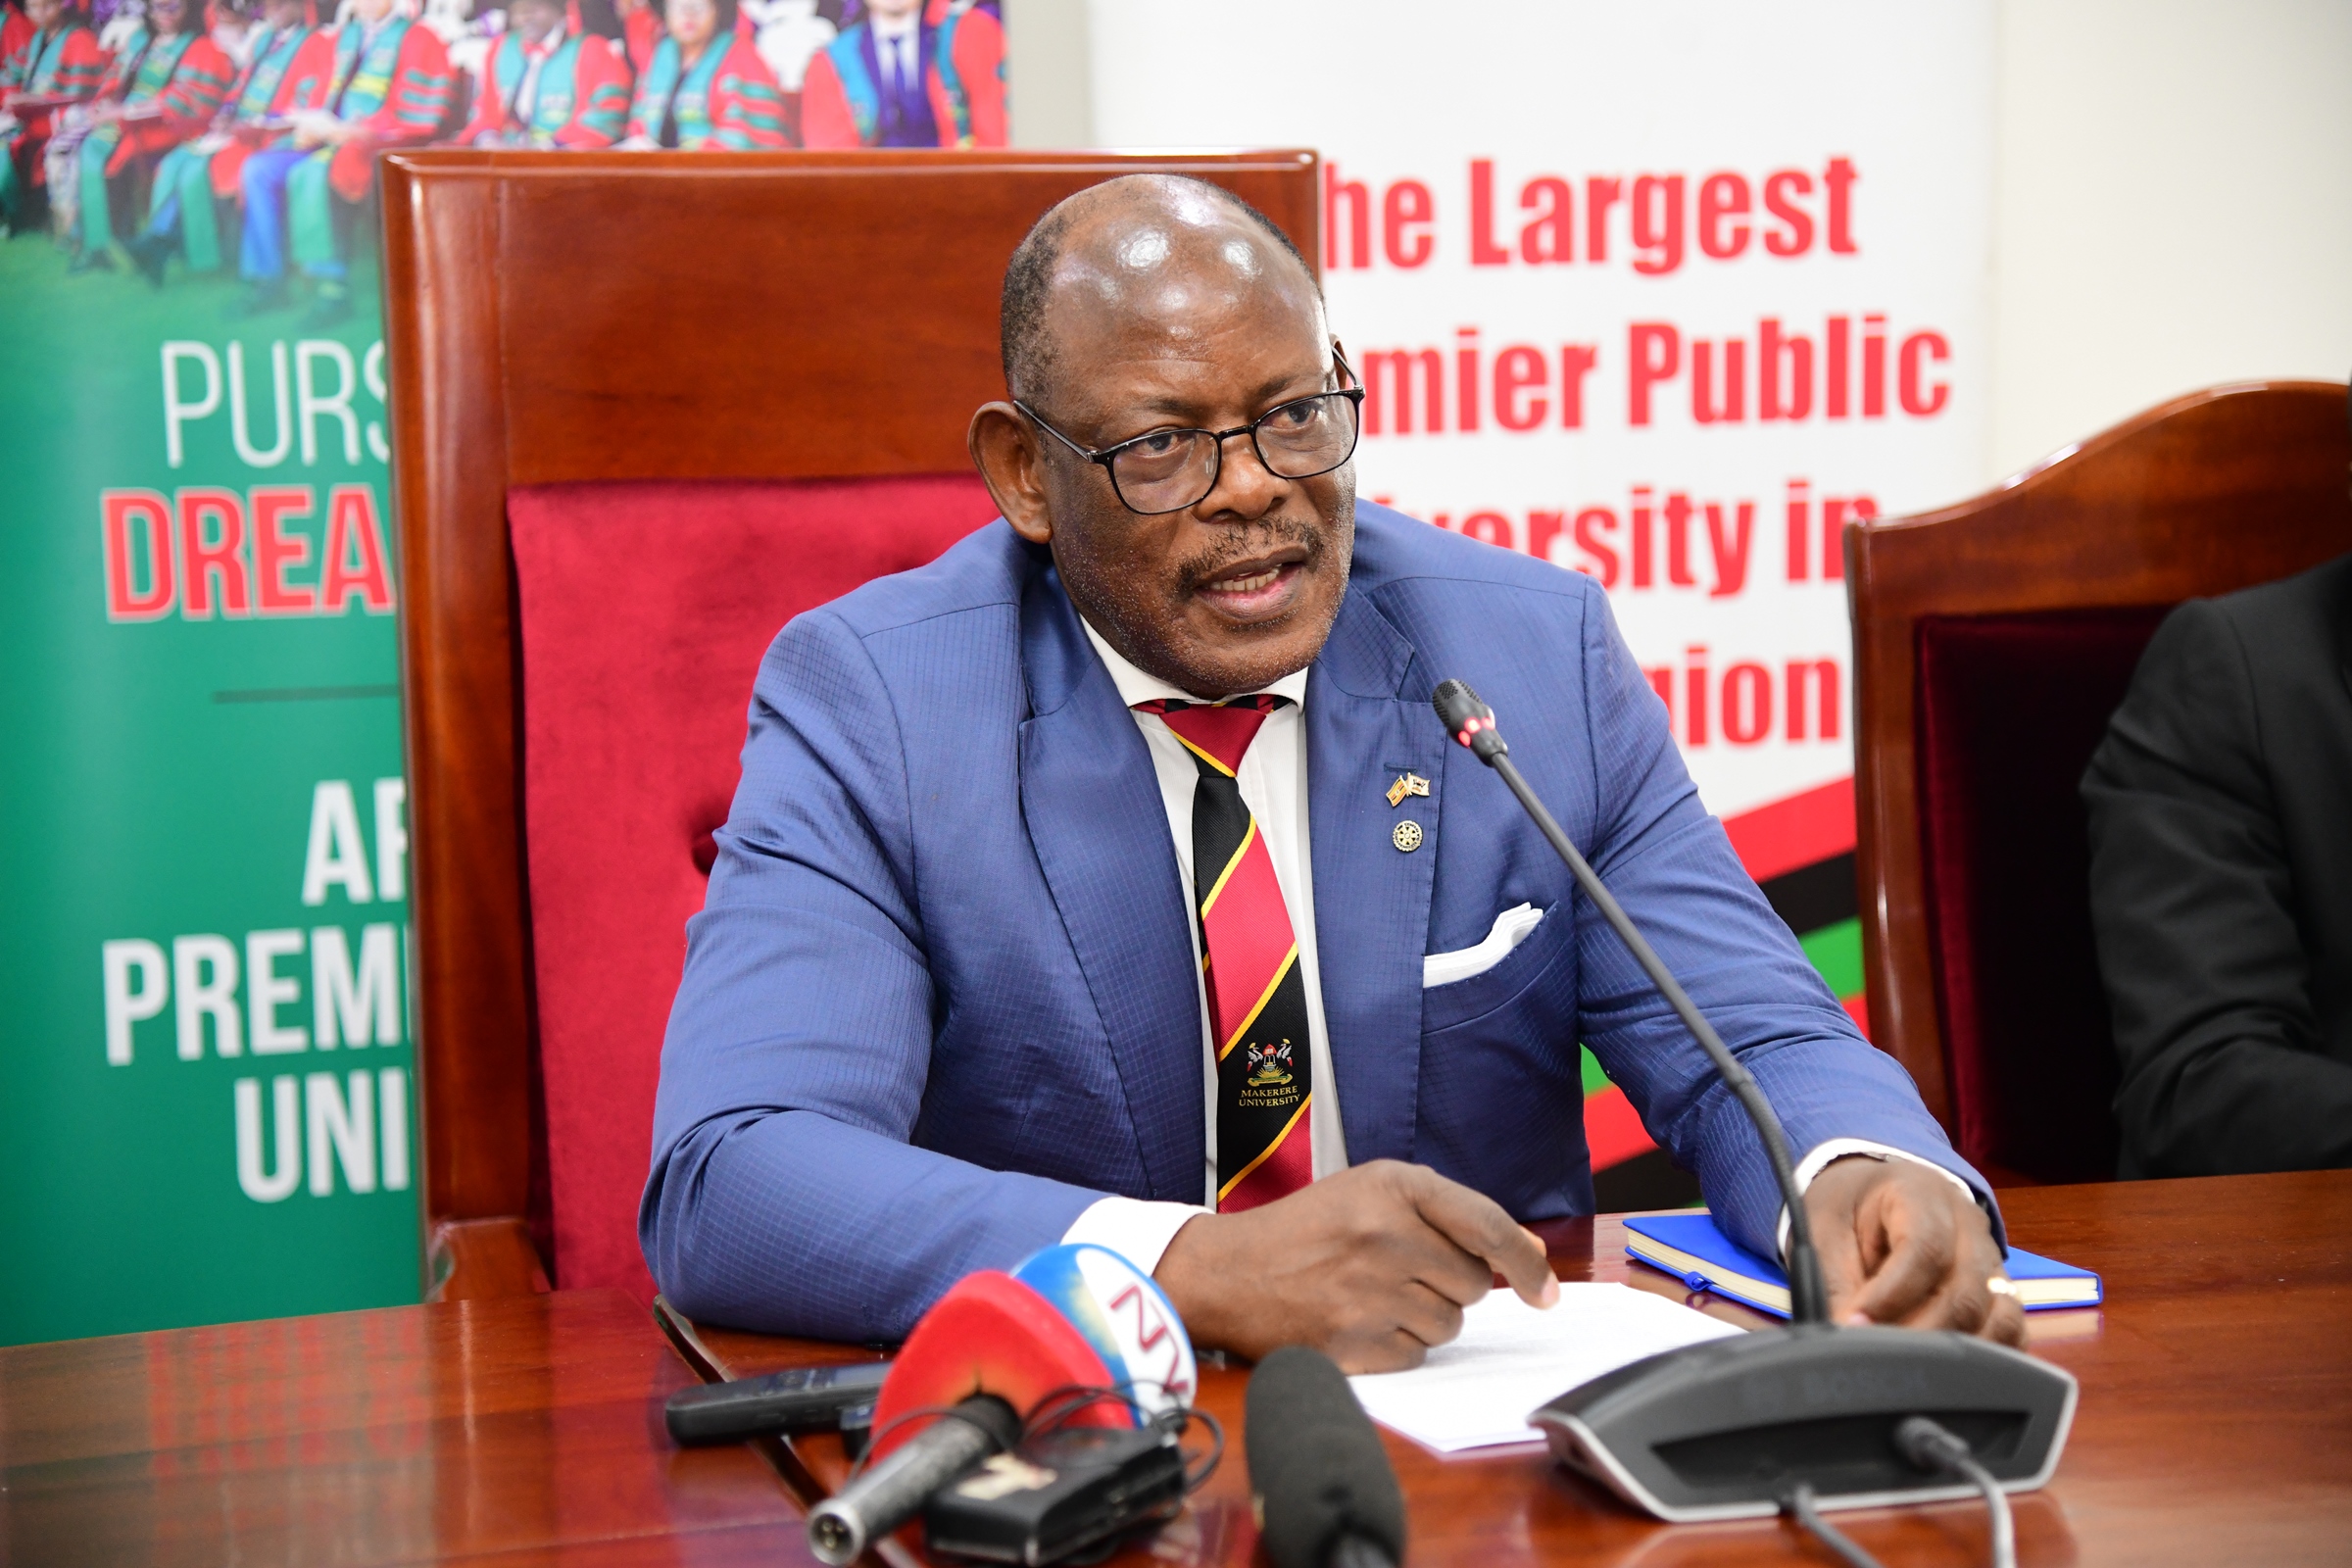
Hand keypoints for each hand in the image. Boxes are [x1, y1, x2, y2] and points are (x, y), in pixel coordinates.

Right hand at [1152, 1160, 1558, 1373]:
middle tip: (1402, 1272)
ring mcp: (1368, 1290)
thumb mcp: (1373, 1195)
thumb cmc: (1306, 1230)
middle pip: (1473, 1282)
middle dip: (1450, 1284)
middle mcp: (1384, 1233)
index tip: (1544, 1291)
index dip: (1526, 1263)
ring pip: (1449, 1323)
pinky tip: (1359, 1321)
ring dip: (1425, 1316)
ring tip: (1374, 1294)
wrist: (1227, 1272)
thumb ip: (1452, 1216)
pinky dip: (1397, 1345)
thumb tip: (1532, 1256)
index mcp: (1393, 1186)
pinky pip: (1417, 1354)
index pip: (1487, 1225)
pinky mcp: (1353, 1341)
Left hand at [1804, 1155, 2024, 1344]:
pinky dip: (1986, 1356)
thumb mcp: (1825, 1232)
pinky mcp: (2000, 1291)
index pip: (1925, 1250)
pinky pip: (2010, 1331)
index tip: (1858, 1324)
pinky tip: (1944, 1369)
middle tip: (1878, 1354)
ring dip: (1955, 1351)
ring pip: (1997, 1317)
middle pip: (1966, 1291)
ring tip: (1907, 1364)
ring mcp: (1991, 1259)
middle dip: (1920, 1333)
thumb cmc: (1850, 1208)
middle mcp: (1969, 1224)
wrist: (1874, 1192)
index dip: (1892, 1296)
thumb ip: (1835, 1285)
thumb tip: (1845, 1337)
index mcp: (1922, 1194)